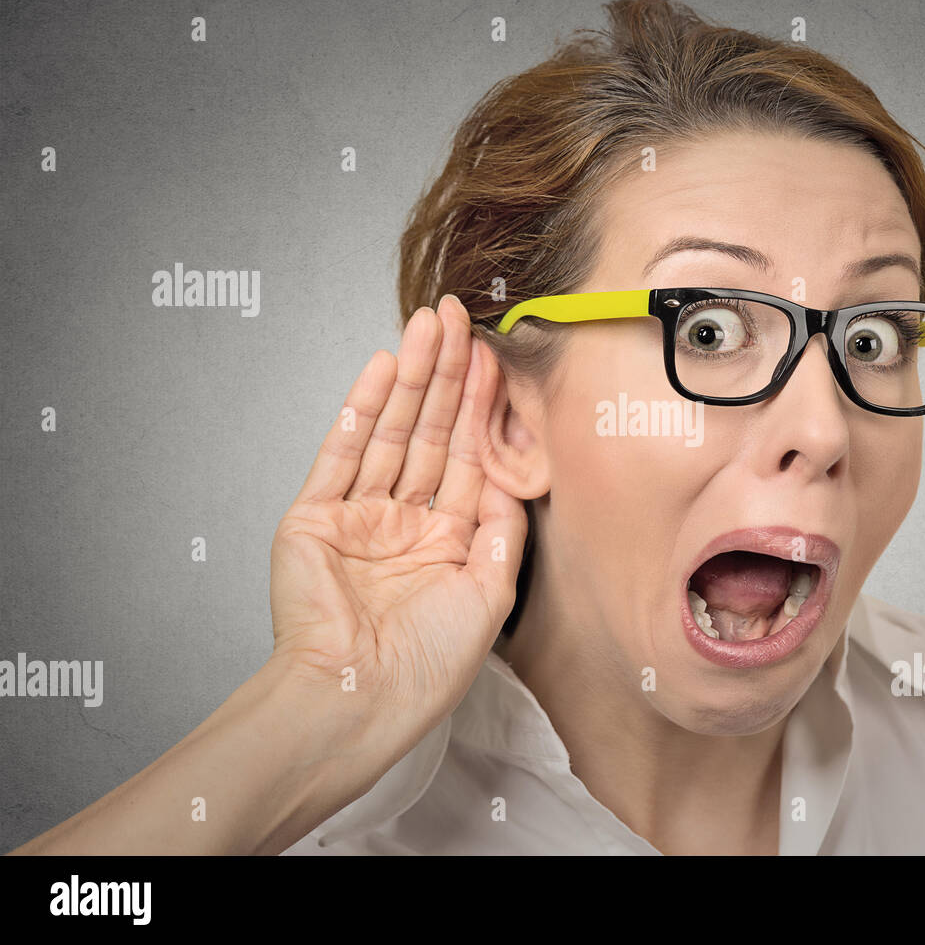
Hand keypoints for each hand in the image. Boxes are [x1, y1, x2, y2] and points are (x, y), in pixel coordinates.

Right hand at [268, 295, 526, 755]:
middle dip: (448, 375)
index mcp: (448, 542)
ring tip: (427, 325)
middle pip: (432, 433)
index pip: (471, 458)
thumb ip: (504, 530)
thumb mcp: (489, 595)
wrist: (358, 702)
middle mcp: (405, 522)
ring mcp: (358, 517)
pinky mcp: (314, 518)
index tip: (496, 356)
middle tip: (459, 317)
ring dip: (410, 378)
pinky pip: (342, 452)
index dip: (483, 407)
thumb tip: (516, 476)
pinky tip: (382, 369)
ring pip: (392, 432)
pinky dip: (361, 410)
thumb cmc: (426, 668)